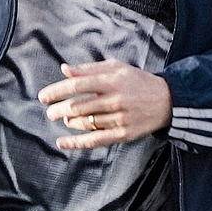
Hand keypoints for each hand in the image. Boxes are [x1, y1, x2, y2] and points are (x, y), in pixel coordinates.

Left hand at [37, 59, 171, 150]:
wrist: (169, 100)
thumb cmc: (137, 81)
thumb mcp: (116, 68)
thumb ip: (89, 68)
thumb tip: (63, 69)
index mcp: (112, 80)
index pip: (77, 86)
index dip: (56, 91)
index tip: (43, 97)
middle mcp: (116, 99)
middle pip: (78, 106)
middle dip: (58, 110)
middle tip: (50, 112)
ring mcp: (120, 118)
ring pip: (85, 123)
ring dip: (69, 122)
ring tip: (65, 119)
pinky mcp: (124, 134)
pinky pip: (95, 140)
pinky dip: (76, 143)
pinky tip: (62, 143)